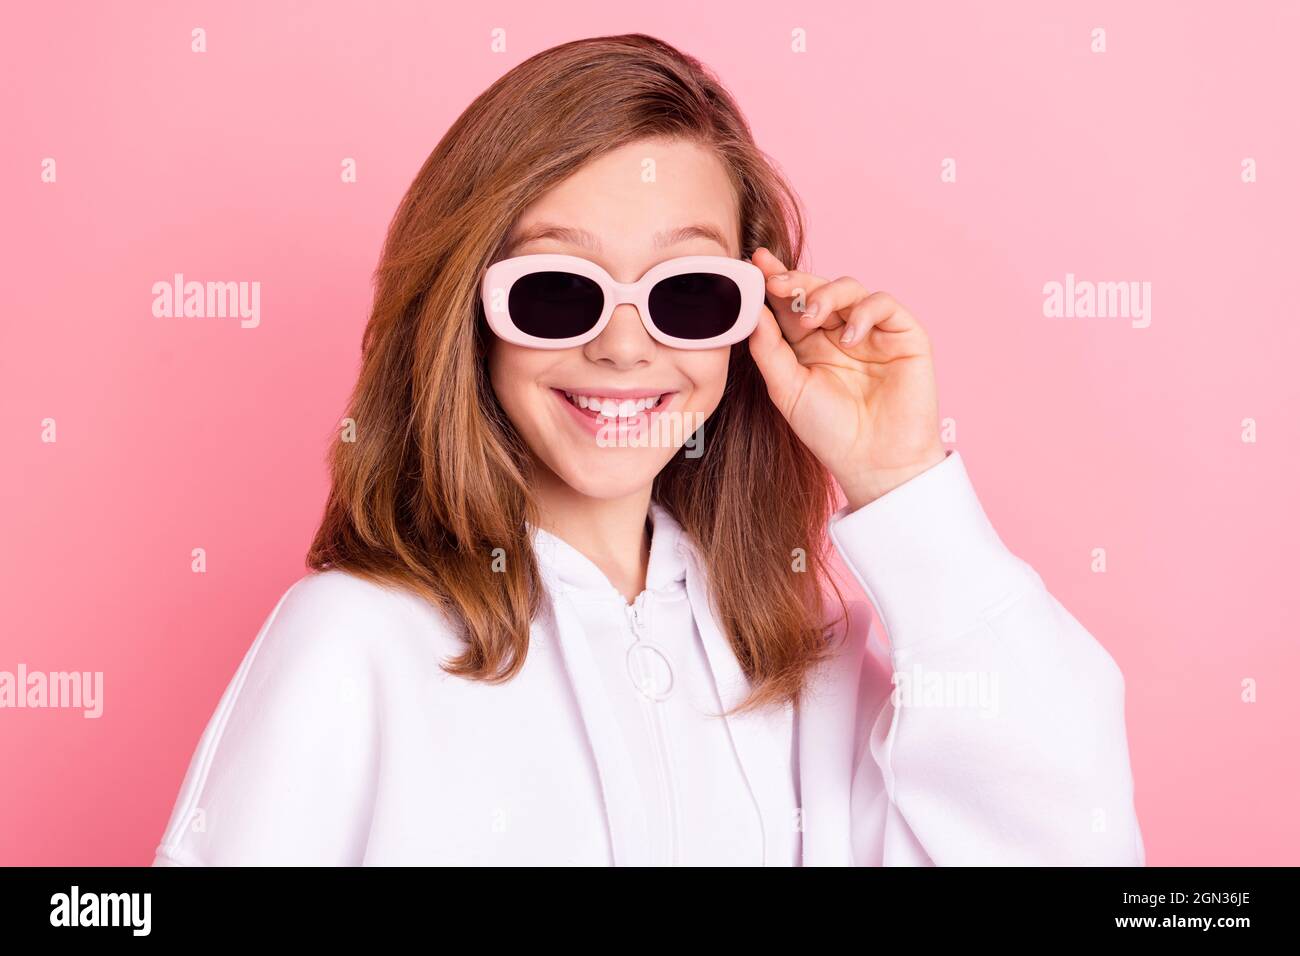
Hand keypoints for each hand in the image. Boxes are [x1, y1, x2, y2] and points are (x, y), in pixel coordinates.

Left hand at [746, 247, 946, 508]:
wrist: (875, 463)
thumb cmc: (830, 432)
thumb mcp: (787, 389)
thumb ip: (769, 349)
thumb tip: (752, 310)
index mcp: (809, 344)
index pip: (790, 303)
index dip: (774, 281)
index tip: (754, 264)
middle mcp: (840, 333)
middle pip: (817, 289)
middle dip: (795, 279)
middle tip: (775, 281)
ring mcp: (872, 332)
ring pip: (849, 288)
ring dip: (826, 294)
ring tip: (811, 317)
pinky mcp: (904, 335)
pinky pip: (883, 304)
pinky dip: (865, 312)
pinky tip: (850, 337)